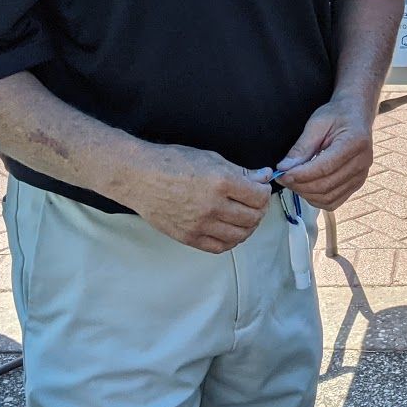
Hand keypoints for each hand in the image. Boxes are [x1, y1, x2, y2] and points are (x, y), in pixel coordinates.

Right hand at [124, 143, 270, 253]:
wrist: (140, 177)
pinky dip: (231, 241)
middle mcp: (213, 206)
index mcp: (221, 182)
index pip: (259, 197)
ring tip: (244, 217)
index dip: (264, 193)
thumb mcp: (211, 159)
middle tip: (255, 204)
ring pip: (240, 235)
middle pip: (253, 217)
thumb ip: (240, 171)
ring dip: (248, 227)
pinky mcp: (189, 237)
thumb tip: (265, 176)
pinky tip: (230, 231)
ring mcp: (201, 224)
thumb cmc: (174, 162)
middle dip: (259, 210)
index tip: (260, 190)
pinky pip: (220, 247)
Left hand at [274, 95, 373, 209]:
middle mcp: (362, 163)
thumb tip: (284, 167)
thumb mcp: (317, 123)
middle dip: (299, 185)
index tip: (282, 174)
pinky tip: (306, 188)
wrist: (357, 115)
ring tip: (293, 182)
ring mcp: (361, 176)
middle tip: (282, 178)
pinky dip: (317, 199)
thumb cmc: (337, 115)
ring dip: (306, 194)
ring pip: (329, 198)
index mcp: (355, 142)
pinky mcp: (357, 184)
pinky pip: (335, 201)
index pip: (324, 167)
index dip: (301, 174)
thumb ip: (301, 147)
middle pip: (326, 185)